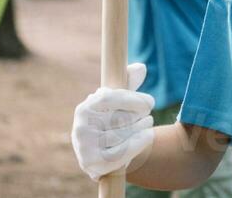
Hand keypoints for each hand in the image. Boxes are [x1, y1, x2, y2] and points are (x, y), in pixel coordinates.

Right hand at [72, 62, 155, 180]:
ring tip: (148, 124)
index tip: (150, 102)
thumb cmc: (111, 120)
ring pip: (123, 135)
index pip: (111, 98)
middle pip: (119, 118)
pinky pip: (122, 152)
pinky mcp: (93, 164)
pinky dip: (139, 143)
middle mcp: (81, 128)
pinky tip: (148, 136)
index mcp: (85, 108)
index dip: (134, 99)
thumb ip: (129, 83)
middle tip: (148, 117)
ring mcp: (85, 147)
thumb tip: (140, 68)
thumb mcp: (118, 101)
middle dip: (139, 116)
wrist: (102, 154)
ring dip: (141, 129)